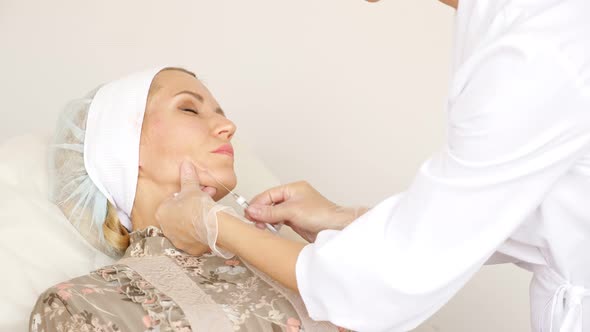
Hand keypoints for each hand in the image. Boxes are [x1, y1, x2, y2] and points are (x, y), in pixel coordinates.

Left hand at [155, 160, 234, 257]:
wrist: (211, 225)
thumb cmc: (199, 208)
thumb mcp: (192, 188)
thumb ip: (187, 177)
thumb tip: (186, 165)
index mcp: (162, 212)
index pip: (170, 202)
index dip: (184, 197)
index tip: (193, 195)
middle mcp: (166, 228)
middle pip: (178, 216)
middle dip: (189, 208)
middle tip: (202, 202)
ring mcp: (177, 240)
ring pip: (185, 228)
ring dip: (194, 221)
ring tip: (207, 214)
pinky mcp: (189, 248)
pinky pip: (193, 240)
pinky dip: (199, 234)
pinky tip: (207, 226)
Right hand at [245, 181, 368, 241]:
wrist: (335, 228)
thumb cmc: (321, 215)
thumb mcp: (292, 211)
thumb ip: (271, 212)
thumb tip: (252, 210)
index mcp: (293, 188)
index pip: (269, 194)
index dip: (258, 203)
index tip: (249, 213)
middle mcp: (293, 197)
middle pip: (270, 203)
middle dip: (261, 212)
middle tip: (253, 222)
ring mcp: (294, 209)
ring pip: (273, 213)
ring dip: (266, 220)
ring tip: (261, 227)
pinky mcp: (296, 220)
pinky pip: (279, 220)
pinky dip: (273, 225)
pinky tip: (269, 229)